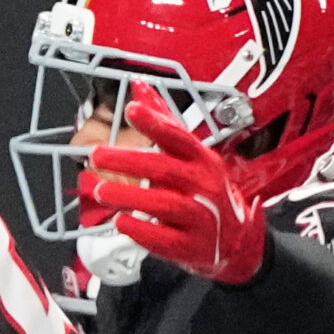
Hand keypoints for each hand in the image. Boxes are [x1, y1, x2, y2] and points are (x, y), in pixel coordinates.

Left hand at [84, 85, 268, 284]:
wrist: (237, 243)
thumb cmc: (207, 192)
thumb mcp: (192, 156)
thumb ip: (164, 123)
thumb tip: (139, 87)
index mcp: (203, 160)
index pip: (179, 137)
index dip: (156, 123)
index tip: (131, 110)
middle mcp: (205, 186)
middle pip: (166, 169)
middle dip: (129, 160)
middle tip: (96, 155)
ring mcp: (201, 218)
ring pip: (165, 204)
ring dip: (130, 196)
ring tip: (100, 190)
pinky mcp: (191, 247)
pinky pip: (165, 239)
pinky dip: (141, 231)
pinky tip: (120, 222)